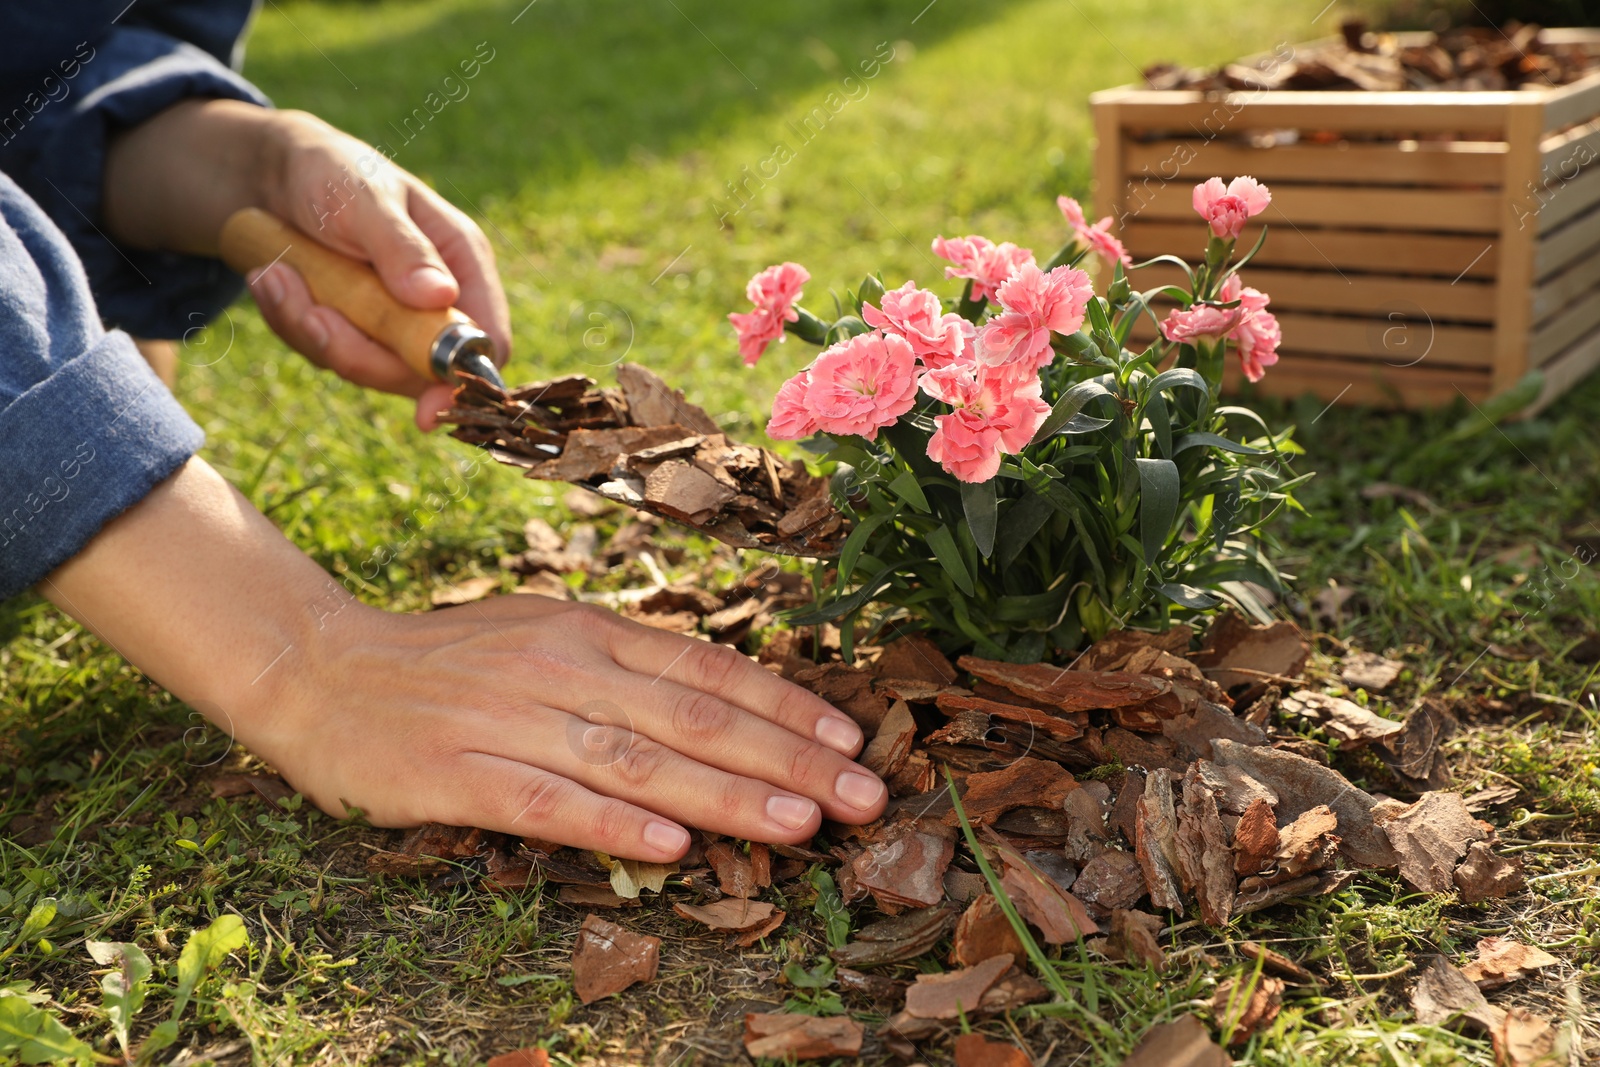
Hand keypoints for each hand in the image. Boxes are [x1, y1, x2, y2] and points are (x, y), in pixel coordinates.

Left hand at [249, 110, 511, 428]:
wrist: (272, 175)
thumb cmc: (332, 171)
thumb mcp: (365, 198)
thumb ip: (402, 249)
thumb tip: (440, 296)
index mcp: (462, 262)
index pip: (486, 341)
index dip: (462, 379)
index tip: (425, 410)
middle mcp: (436, 301)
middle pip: (420, 370)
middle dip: (358, 351)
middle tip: (310, 314)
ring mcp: (393, 322)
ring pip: (364, 366)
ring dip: (312, 328)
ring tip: (275, 274)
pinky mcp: (352, 332)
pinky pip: (324, 353)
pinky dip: (291, 322)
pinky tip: (272, 277)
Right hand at [262, 595, 886, 859]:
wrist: (323, 671)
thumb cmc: (451, 662)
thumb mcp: (545, 638)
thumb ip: (626, 669)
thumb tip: (724, 706)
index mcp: (589, 631)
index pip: (708, 669)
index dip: (785, 707)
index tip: (851, 740)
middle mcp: (563, 668)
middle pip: (694, 717)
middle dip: (788, 759)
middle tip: (863, 796)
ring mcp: (512, 720)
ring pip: (638, 761)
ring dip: (727, 795)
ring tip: (800, 825)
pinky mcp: (462, 774)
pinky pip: (550, 803)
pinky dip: (615, 823)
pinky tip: (673, 845)